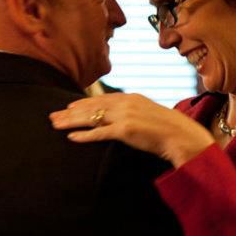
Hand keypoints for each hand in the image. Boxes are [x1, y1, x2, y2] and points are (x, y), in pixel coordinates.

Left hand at [49, 93, 214, 167]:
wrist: (182, 136)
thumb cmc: (169, 129)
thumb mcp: (150, 113)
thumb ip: (134, 112)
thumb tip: (123, 119)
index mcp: (131, 98)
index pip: (101, 99)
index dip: (83, 103)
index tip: (68, 107)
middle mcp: (126, 103)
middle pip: (92, 106)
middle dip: (70, 112)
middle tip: (52, 116)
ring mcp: (125, 116)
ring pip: (92, 117)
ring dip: (71, 122)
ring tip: (56, 125)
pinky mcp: (126, 130)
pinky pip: (100, 133)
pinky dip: (84, 135)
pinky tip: (72, 137)